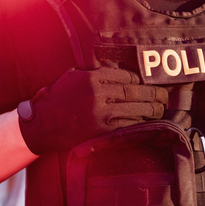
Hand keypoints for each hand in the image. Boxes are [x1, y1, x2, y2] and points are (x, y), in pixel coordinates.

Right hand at [18, 67, 168, 154]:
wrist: (40, 125)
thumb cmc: (55, 100)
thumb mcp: (72, 78)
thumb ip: (93, 74)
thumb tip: (117, 74)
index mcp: (91, 78)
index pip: (124, 76)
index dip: (139, 81)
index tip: (145, 84)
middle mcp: (97, 94)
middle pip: (134, 92)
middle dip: (153, 94)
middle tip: (164, 96)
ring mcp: (100, 114)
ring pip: (134, 110)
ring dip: (151, 110)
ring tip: (160, 109)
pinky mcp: (100, 132)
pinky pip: (126, 127)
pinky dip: (139, 124)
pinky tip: (147, 123)